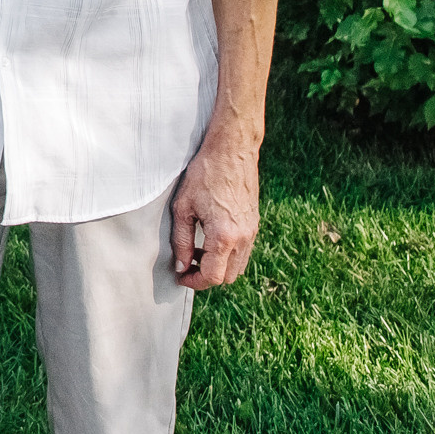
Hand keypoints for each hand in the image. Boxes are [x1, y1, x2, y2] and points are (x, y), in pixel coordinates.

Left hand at [171, 129, 261, 288]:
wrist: (232, 152)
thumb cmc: (204, 175)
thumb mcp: (183, 208)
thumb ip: (181, 241)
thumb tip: (181, 266)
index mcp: (224, 237)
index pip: (212, 277)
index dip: (194, 282)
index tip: (180, 276)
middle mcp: (243, 239)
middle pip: (227, 277)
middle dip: (206, 277)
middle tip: (186, 264)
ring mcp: (252, 232)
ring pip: (237, 267)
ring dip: (218, 267)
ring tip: (197, 252)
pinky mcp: (254, 225)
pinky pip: (243, 252)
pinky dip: (228, 255)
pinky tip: (211, 240)